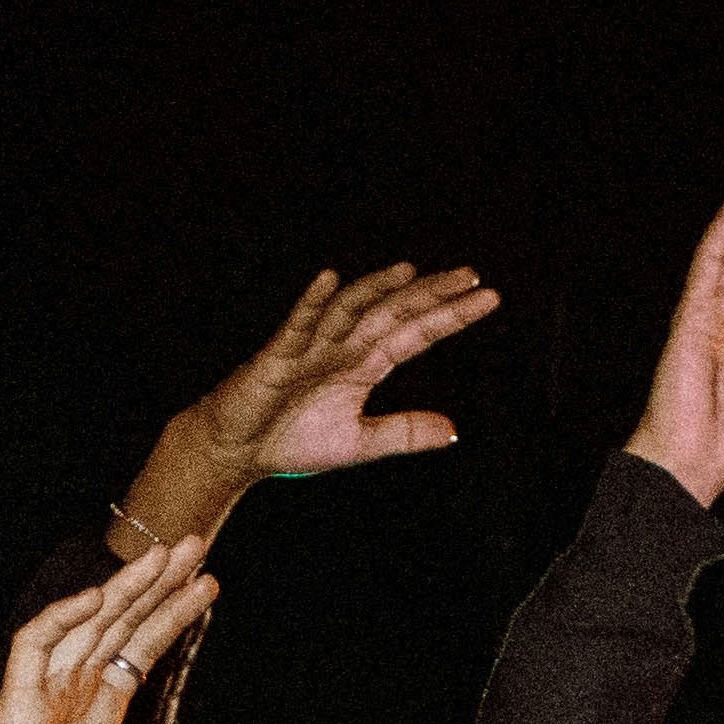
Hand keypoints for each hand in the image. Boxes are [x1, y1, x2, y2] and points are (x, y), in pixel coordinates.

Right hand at [0, 540, 217, 723]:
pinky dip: (63, 620)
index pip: (136, 654)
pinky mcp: (12, 706)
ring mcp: (40, 698)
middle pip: (118, 629)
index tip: (205, 587)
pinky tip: (97, 597)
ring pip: (85, 628)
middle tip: (194, 544)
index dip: (169, 620)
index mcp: (90, 722)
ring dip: (123, 590)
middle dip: (156, 587)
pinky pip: (34, 648)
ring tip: (163, 555)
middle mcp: (68, 699)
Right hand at [185, 262, 501, 480]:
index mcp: (364, 365)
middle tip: (470, 275)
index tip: (488, 298)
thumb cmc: (290, 441)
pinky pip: (296, 325)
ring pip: (349, 310)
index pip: (415, 333)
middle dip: (429, 293)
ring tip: (409, 272)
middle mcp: (342, 348)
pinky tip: (329, 280)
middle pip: (392, 311)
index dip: (450, 316)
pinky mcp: (277, 356)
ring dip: (377, 288)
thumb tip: (453, 430)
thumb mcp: (357, 442)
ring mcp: (310, 347)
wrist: (235, 451)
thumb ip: (403, 433)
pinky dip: (312, 304)